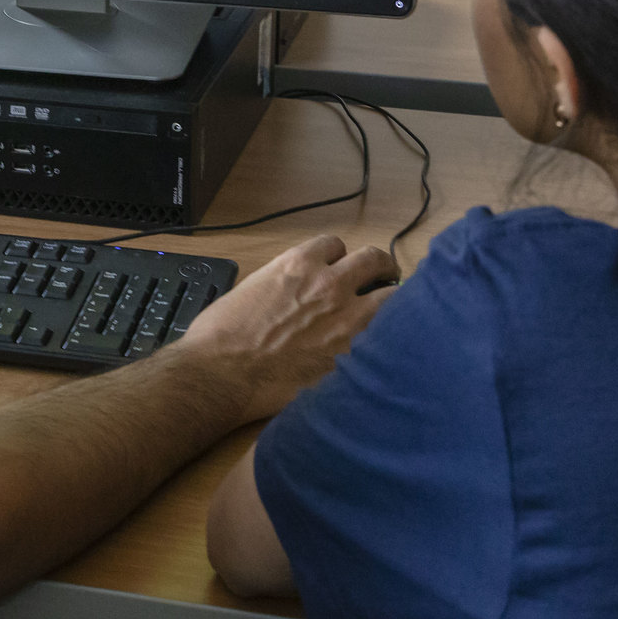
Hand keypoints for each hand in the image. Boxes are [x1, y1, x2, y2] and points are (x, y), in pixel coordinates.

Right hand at [172, 234, 393, 422]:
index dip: (339, 256)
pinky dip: (388, 338)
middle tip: (384, 278)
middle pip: (374, 260)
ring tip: (397, 310)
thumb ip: (285, 283)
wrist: (221, 374)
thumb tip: (300, 293)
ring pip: (393, 296)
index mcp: (299, 263)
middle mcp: (329, 283)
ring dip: (394, 300)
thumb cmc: (222, 335)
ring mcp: (347, 320)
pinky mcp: (352, 356)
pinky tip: (386, 346)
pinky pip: (386, 338)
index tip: (341, 267)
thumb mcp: (253, 288)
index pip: (336, 244)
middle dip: (380, 268)